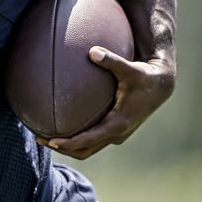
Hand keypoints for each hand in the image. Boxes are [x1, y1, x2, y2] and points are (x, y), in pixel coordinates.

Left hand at [43, 46, 174, 159]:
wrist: (161, 86)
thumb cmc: (145, 76)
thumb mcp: (130, 68)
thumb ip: (111, 60)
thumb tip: (92, 50)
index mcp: (118, 123)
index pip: (89, 140)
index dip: (69, 143)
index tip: (51, 141)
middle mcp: (117, 134)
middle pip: (85, 151)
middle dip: (62, 149)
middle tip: (40, 139)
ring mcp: (117, 134)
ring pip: (89, 149)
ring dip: (69, 147)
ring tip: (46, 137)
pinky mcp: (116, 130)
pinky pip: (93, 140)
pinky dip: (78, 139)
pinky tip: (63, 126)